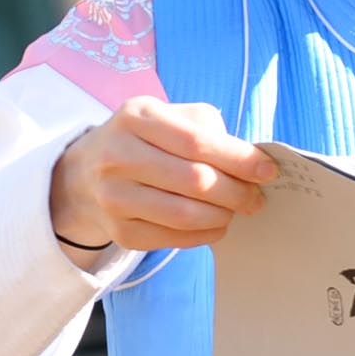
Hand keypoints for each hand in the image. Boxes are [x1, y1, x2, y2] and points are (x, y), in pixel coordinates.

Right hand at [48, 97, 277, 253]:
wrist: (86, 175)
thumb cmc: (146, 140)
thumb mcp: (171, 117)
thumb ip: (209, 130)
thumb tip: (252, 163)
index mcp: (136, 117)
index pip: (197, 141)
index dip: (239, 159)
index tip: (268, 171)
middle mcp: (117, 155)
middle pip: (194, 180)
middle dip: (237, 192)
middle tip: (255, 197)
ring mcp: (114, 196)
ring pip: (185, 215)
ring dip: (223, 215)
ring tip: (236, 209)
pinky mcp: (119, 231)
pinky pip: (174, 239)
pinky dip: (205, 234)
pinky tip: (215, 224)